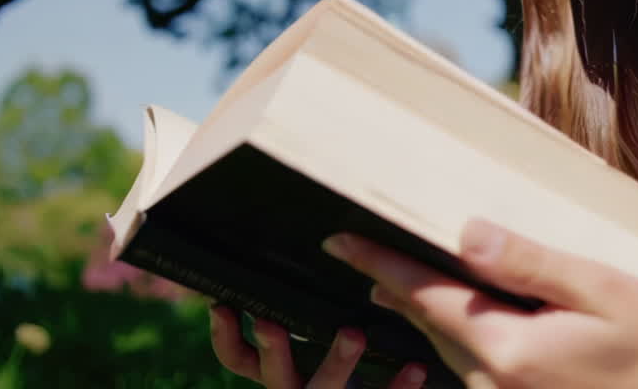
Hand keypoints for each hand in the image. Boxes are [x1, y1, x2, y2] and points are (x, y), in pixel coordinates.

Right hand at [208, 304, 427, 388]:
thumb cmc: (336, 378)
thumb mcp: (310, 356)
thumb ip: (303, 322)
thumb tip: (305, 261)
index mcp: (282, 377)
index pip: (239, 360)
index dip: (224, 337)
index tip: (222, 305)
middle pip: (275, 378)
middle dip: (272, 350)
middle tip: (269, 323)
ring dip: (335, 362)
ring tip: (353, 333)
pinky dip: (397, 387)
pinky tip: (415, 368)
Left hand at [321, 219, 637, 388]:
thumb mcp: (597, 289)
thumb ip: (528, 263)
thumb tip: (466, 234)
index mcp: (508, 349)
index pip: (426, 296)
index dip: (380, 263)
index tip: (338, 238)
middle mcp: (492, 385)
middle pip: (428, 323)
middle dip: (393, 285)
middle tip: (358, 249)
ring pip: (445, 347)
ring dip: (423, 311)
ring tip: (393, 277)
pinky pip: (469, 367)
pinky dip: (454, 334)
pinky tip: (457, 314)